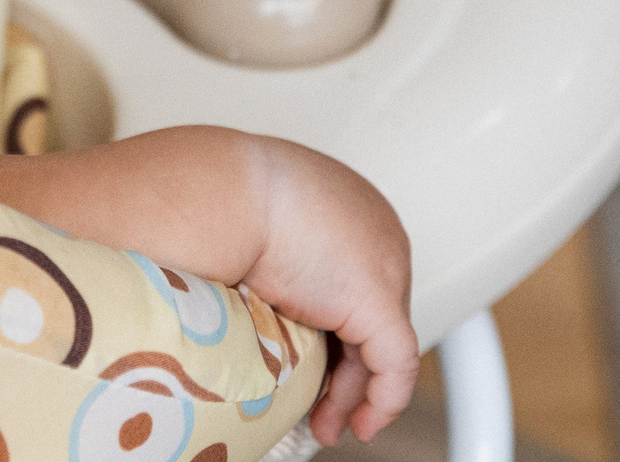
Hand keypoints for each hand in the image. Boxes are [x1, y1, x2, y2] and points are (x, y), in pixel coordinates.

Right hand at [242, 139, 415, 443]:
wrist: (224, 193)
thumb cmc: (225, 202)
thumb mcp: (260, 229)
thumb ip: (280, 268)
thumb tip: (266, 306)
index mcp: (348, 207)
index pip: (353, 282)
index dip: (336, 331)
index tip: (316, 365)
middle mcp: (376, 232)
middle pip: (369, 316)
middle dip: (346, 371)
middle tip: (322, 410)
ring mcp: (384, 264)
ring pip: (382, 345)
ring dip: (355, 394)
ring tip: (328, 426)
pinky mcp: (379, 300)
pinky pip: (395, 364)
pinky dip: (382, 400)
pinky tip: (360, 425)